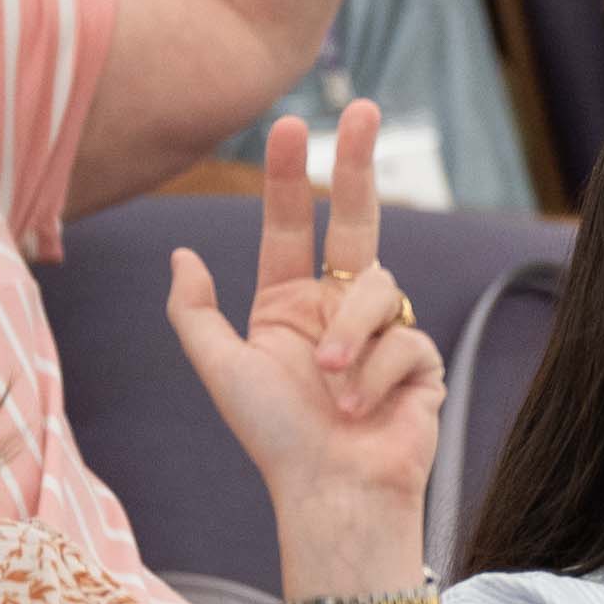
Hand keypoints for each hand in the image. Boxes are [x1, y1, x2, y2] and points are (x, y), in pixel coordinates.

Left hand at [162, 103, 448, 585]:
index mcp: (288, 305)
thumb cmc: (273, 438)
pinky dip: (378, 374)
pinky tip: (365, 409)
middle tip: (361, 109)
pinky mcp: (420, 360)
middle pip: (356, 220)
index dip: (293, 176)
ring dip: (351, 337)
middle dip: (357, 164)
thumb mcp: (221, 368)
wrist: (332, 494)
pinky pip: (405, 339)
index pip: (293, 225)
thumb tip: (183, 252)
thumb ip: (195, 311)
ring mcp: (383, 331)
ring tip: (331, 385)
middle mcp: (337, 309)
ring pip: (377, 290)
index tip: (294, 125)